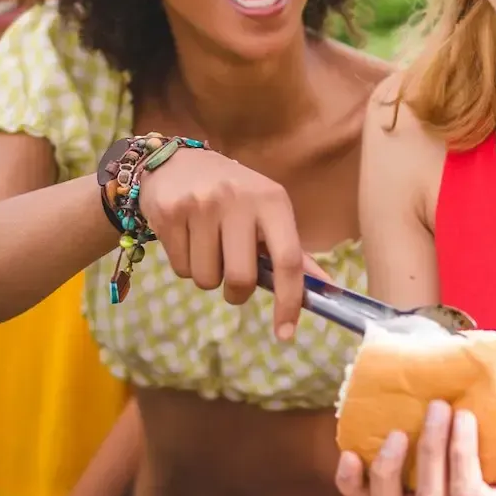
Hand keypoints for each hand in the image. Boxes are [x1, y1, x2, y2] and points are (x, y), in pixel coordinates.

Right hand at [133, 146, 328, 339]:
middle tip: (233, 279)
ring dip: (208, 276)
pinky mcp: (169, 213)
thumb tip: (326, 288)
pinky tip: (186, 238)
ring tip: (206, 247)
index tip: (285, 333)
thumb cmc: (234, 195)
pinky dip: (185, 265)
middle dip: (236, 292)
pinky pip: (180, 268)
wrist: (177, 162)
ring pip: (206, 279)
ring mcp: (201, 205)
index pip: (288, 260)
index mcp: (272, 200)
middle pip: (241, 278)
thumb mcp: (267, 212)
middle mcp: (238, 200)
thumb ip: (293, 252)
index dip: (289, 301)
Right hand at [337, 399, 495, 495]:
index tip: (347, 449)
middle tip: (396, 431)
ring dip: (430, 448)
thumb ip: (434, 403)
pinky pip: (465, 492)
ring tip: (443, 406)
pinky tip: (468, 421)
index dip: (354, 486)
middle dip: (383, 474)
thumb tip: (397, 358)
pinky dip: (460, 452)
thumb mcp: (469, 409)